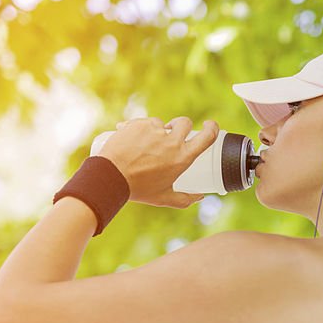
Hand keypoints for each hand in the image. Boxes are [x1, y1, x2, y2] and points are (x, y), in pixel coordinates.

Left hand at [98, 116, 218, 207]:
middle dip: (182, 126)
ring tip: (144, 146)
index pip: (207, 136)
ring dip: (157, 130)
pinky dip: (139, 129)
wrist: (110, 177)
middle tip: (172, 134)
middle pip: (185, 122)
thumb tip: (200, 196)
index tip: (209, 125)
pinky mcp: (139, 123)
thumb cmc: (138, 189)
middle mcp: (171, 141)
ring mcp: (154, 130)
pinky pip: (144, 122)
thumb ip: (185, 199)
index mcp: (182, 157)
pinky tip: (132, 141)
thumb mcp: (164, 198)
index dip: (212, 128)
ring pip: (161, 123)